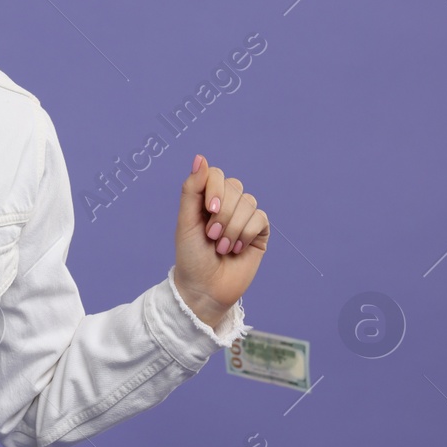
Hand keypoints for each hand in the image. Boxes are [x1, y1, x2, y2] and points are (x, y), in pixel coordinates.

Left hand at [173, 153, 267, 318]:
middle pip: (234, 187)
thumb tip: (200, 157)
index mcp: (206, 199)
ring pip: (248, 203)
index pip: (216, 174)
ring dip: (232, 228)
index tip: (208, 211)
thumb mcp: (186, 221)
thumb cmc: (191, 256)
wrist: (204, 289)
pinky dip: (246, 234)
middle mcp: (227, 204)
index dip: (215, 188)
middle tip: (211, 236)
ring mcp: (244, 218)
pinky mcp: (259, 233)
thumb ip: (192, 189)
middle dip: (222, 214)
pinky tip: (236, 249)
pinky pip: (260, 219)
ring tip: (221, 247)